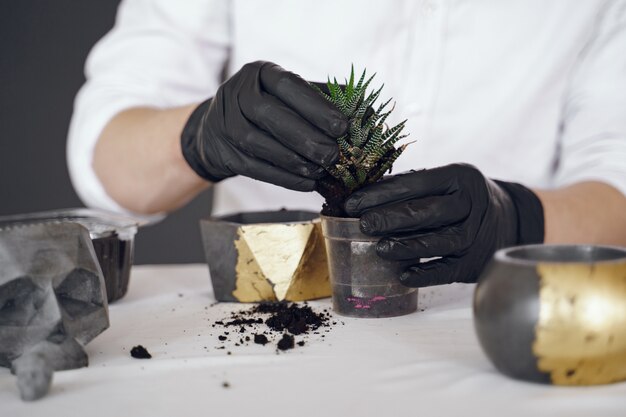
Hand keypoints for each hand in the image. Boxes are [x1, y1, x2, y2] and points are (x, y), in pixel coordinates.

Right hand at [181, 61, 346, 190]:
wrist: (218, 131)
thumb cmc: (268, 109)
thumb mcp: (290, 95)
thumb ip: (324, 99)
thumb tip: (367, 110)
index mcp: (259, 73)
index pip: (288, 85)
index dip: (316, 106)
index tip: (343, 125)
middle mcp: (237, 93)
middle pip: (271, 115)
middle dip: (306, 137)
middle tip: (334, 154)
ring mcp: (226, 124)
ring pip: (260, 143)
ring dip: (295, 160)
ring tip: (322, 170)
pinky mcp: (225, 153)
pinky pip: (255, 168)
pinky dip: (284, 178)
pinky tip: (307, 184)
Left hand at [344, 163, 543, 286]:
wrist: (507, 219)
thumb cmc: (461, 198)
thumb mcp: (445, 182)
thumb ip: (410, 186)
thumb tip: (362, 196)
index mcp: (459, 177)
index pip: (415, 183)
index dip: (381, 193)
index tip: (353, 203)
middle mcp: (471, 204)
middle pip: (427, 212)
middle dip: (390, 218)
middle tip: (363, 224)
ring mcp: (475, 235)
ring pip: (438, 242)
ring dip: (405, 246)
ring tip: (379, 248)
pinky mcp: (474, 262)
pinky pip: (447, 271)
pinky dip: (425, 274)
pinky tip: (403, 275)